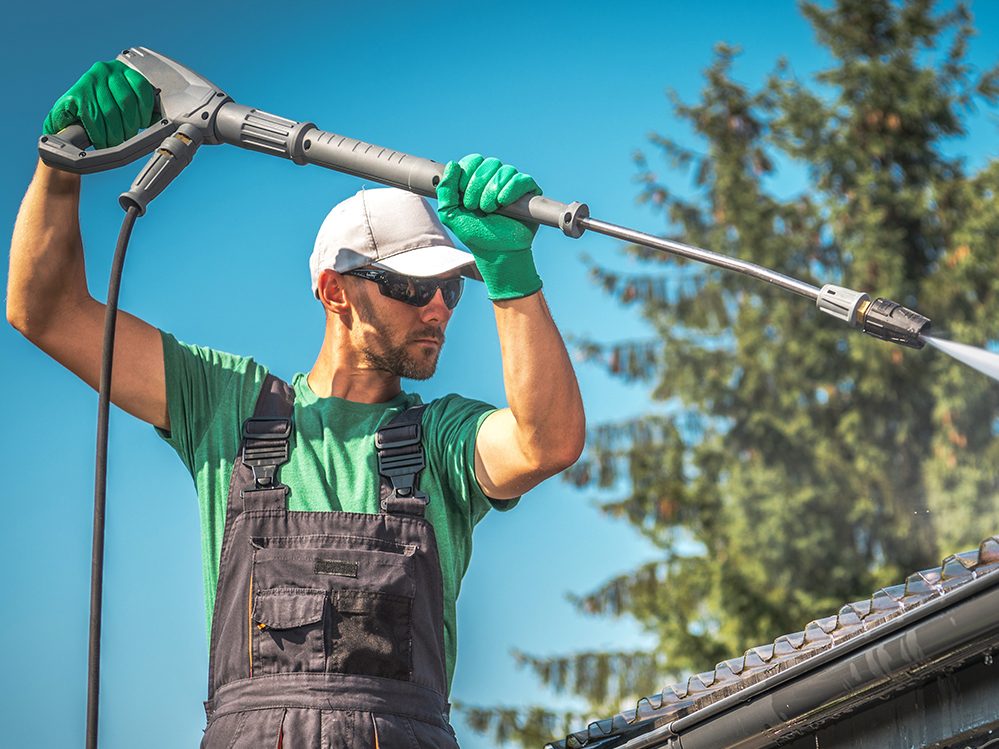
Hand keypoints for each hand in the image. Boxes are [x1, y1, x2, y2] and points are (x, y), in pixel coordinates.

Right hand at [43, 60, 155, 149]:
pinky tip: (100, 140)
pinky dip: (99, 133)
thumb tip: (160, 118)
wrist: (67, 117)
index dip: (146, 109)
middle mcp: (105, 70)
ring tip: (114, 142)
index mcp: (122, 70)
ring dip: (114, 132)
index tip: (144, 123)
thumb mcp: (124, 104)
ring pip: (110, 112)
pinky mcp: (74, 94)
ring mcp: (89, 80)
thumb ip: (141, 107)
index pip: (142, 87)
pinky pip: (93, 118)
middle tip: (127, 138)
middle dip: (129, 126)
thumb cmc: (101, 112)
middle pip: (127, 102)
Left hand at [436, 154, 543, 299]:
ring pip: (505, 170)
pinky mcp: (529, 192)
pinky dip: (511, 190)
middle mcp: (496, 178)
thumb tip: (452, 165)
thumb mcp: (450, 214)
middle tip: (476, 207)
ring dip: (492, 191)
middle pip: (488, 163)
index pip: (473, 160)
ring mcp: (513, 184)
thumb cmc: (475, 234)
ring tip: (490, 210)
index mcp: (477, 179)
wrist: (497, 252)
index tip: (464, 198)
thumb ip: (445, 190)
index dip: (467, 175)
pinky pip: (521, 179)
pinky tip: (503, 204)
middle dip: (478, 185)